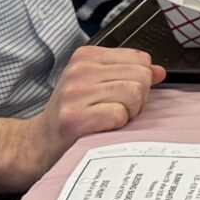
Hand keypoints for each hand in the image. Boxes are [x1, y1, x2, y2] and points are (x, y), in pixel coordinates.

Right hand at [31, 44, 163, 168]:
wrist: (38, 144)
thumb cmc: (72, 115)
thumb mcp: (97, 86)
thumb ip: (129, 74)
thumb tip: (160, 72)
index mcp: (87, 56)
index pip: (141, 59)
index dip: (140, 81)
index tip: (121, 95)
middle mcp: (80, 70)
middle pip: (142, 76)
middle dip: (138, 98)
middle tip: (115, 110)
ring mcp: (75, 92)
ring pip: (134, 93)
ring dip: (129, 112)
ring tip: (108, 119)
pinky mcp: (74, 117)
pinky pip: (119, 114)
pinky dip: (118, 126)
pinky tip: (101, 129)